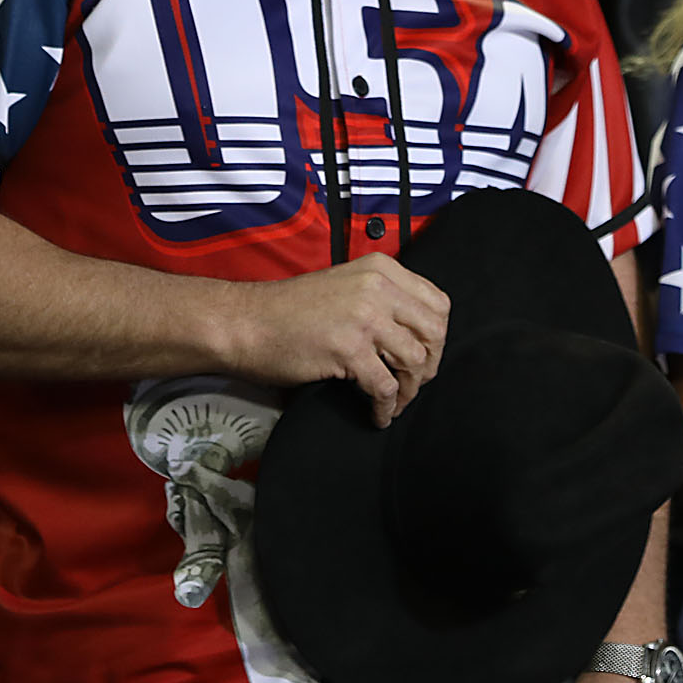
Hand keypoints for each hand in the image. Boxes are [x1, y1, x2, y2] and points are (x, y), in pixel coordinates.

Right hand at [217, 254, 448, 426]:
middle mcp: (377, 288)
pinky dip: (386, 407)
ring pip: (415, 361)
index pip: (438, 303)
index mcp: (380, 268)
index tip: (425, 355)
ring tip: (395, 402)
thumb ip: (381, 298)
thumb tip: (415, 334)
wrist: (245, 322)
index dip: (436, 337)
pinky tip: (378, 414)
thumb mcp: (345, 286)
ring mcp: (364, 317)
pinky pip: (385, 387)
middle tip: (415, 383)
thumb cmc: (288, 310)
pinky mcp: (349, 348)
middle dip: (430, 365)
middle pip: (434, 332)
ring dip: (409, 390)